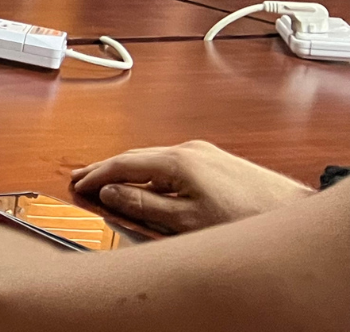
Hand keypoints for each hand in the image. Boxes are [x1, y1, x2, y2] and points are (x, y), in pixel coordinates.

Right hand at [70, 140, 311, 234]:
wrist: (292, 212)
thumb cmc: (247, 218)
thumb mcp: (187, 220)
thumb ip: (144, 205)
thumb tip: (112, 193)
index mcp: (178, 160)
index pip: (123, 163)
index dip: (96, 175)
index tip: (77, 184)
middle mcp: (189, 150)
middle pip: (136, 157)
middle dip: (107, 170)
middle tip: (82, 180)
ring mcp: (204, 154)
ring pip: (153, 160)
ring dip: (129, 172)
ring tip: (109, 185)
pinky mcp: (216, 162)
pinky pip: (170, 164)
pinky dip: (150, 174)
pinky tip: (148, 186)